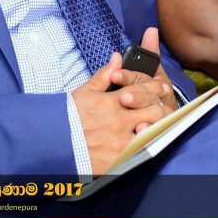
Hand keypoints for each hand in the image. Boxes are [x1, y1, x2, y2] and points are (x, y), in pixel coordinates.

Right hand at [71, 28, 175, 173]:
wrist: (52, 143)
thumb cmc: (67, 117)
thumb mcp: (84, 92)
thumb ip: (103, 76)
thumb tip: (117, 58)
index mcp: (112, 102)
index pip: (143, 89)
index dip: (156, 87)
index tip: (162, 87)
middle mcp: (119, 121)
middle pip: (153, 112)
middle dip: (161, 109)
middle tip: (165, 108)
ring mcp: (119, 141)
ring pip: (151, 133)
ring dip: (157, 129)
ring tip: (160, 127)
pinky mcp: (117, 160)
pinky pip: (140, 153)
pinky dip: (146, 148)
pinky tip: (150, 145)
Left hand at [113, 28, 179, 127]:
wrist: (164, 118)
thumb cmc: (151, 92)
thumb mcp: (149, 71)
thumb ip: (149, 52)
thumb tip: (151, 30)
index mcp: (159, 83)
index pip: (144, 77)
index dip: (129, 76)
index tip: (115, 75)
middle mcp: (164, 99)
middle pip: (150, 95)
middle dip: (136, 95)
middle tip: (122, 97)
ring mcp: (163, 116)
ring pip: (156, 113)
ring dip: (143, 112)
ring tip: (130, 115)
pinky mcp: (160, 131)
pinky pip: (156, 132)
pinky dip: (149, 132)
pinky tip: (139, 131)